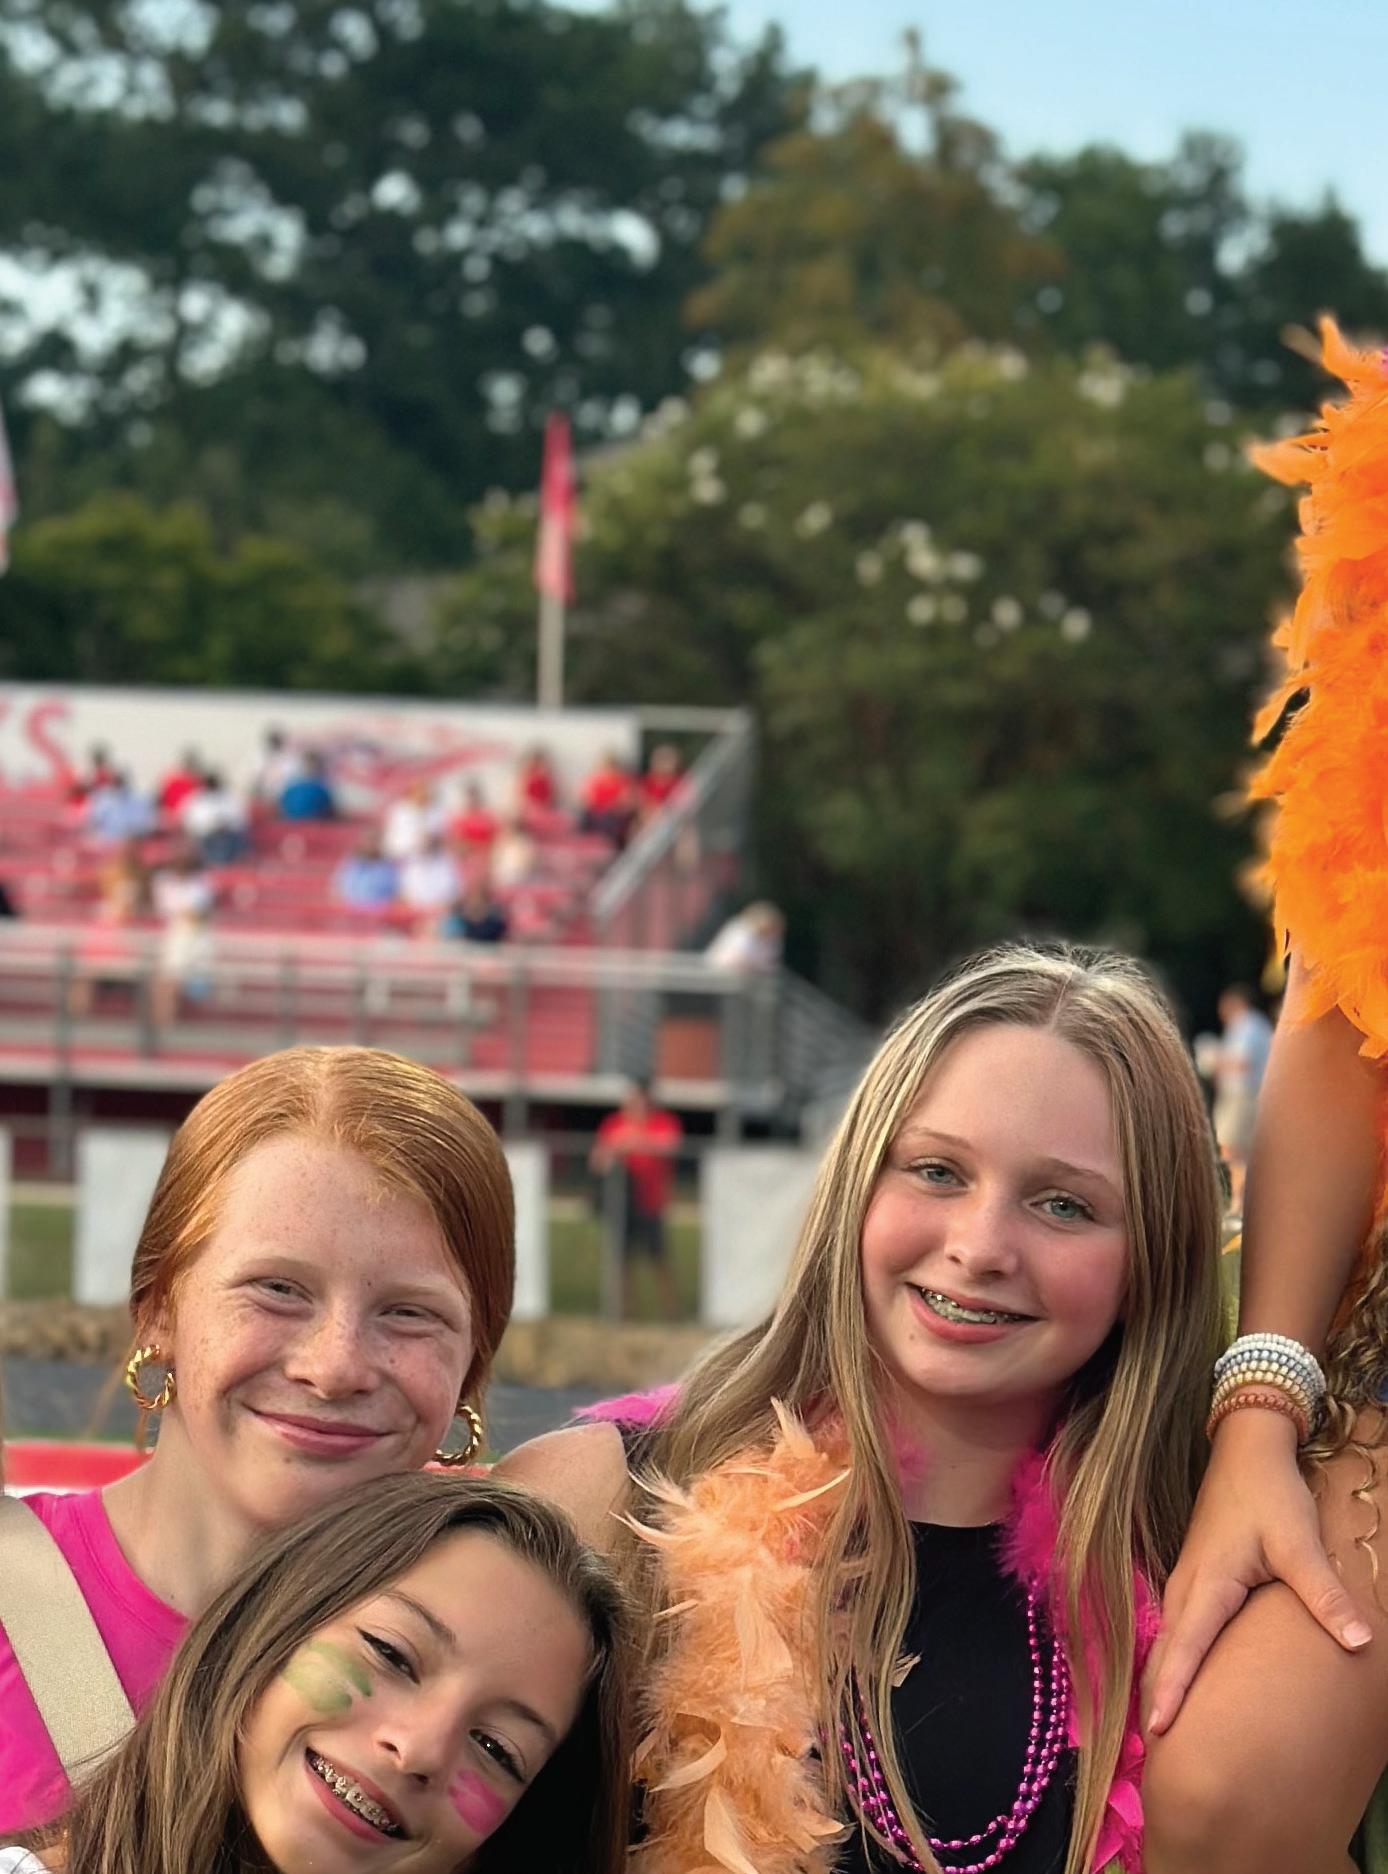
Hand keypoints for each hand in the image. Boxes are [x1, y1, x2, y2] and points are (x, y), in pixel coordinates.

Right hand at [1144, 1408, 1372, 1734]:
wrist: (1246, 1448)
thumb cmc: (1269, 1494)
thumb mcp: (1299, 1543)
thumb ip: (1325, 1595)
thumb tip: (1359, 1643)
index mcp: (1208, 1586)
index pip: (1184, 1649)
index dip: (1171, 1690)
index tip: (1158, 1732)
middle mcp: (1188, 1587)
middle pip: (1165, 1652)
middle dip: (1157, 1697)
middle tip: (1154, 1748)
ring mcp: (1187, 1581)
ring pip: (1168, 1640)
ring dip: (1162, 1679)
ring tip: (1160, 1724)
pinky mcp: (1195, 1576)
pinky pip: (1177, 1628)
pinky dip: (1171, 1657)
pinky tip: (1178, 1674)